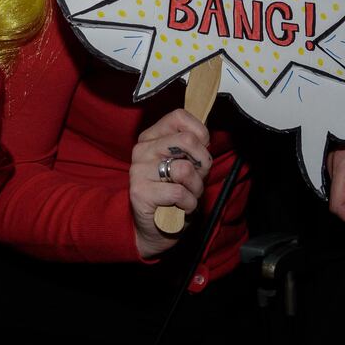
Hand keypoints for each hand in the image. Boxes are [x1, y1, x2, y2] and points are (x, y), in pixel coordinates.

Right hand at [130, 109, 212, 258]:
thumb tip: (205, 129)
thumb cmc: (173, 194)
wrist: (154, 228)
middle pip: (187, 140)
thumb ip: (193, 146)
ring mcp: (138, 170)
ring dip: (196, 187)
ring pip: (185, 168)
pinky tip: (181, 208)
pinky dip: (189, 204)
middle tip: (197, 178)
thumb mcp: (186, 164)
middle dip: (203, 163)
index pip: (178, 116)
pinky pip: (179, 193)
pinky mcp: (140, 192)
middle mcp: (142, 149)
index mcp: (152, 137)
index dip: (200, 132)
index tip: (201, 150)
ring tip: (188, 195)